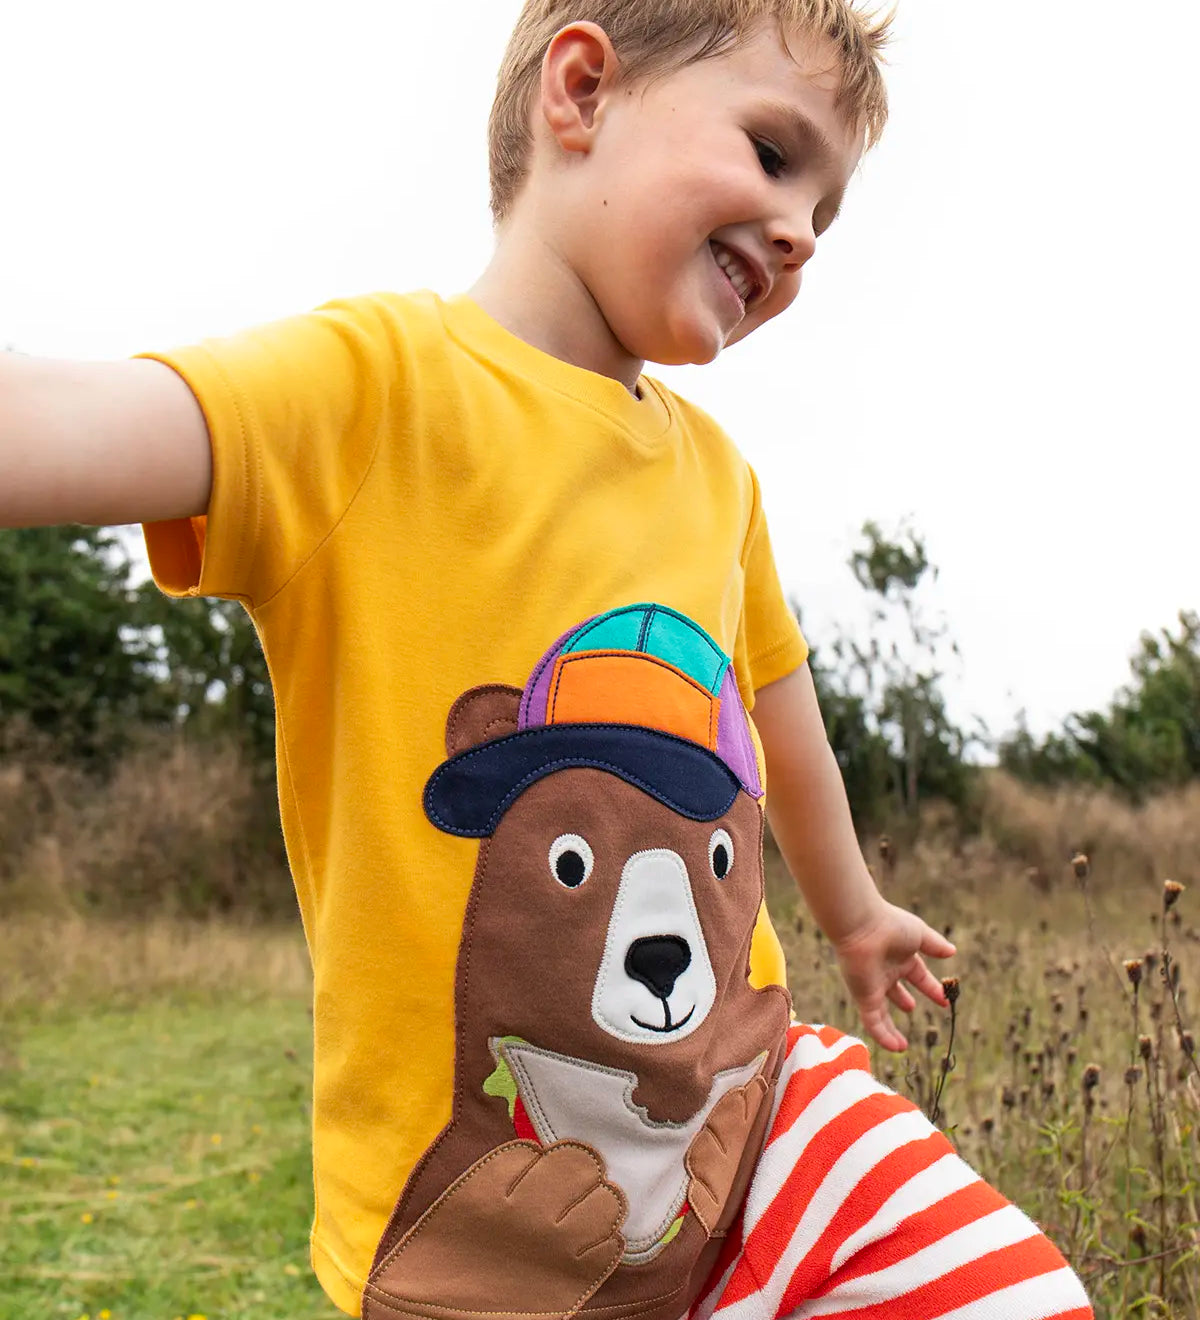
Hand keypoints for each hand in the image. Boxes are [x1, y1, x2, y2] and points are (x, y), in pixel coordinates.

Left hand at [831, 900, 955, 1051]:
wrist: (862, 927)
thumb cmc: (891, 925)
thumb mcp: (920, 935)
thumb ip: (935, 945)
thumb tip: (952, 951)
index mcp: (900, 956)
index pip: (918, 975)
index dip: (930, 988)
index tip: (944, 999)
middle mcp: (884, 972)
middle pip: (895, 991)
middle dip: (903, 999)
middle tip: (912, 1008)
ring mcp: (873, 986)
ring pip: (881, 1013)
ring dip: (891, 1029)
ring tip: (902, 1045)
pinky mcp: (864, 997)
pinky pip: (873, 1022)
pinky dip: (883, 1036)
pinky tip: (895, 1048)